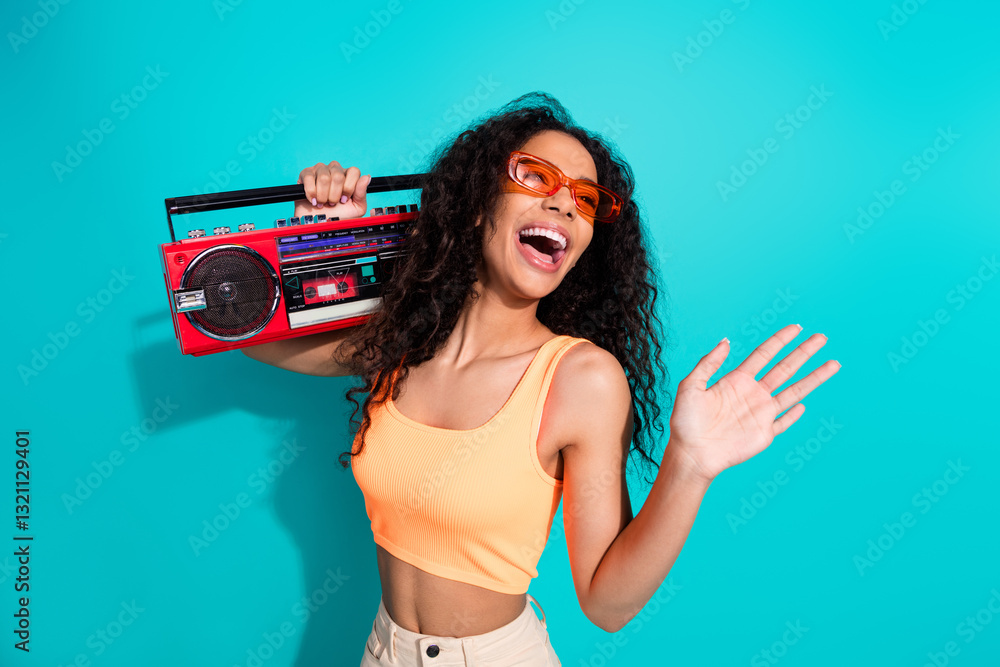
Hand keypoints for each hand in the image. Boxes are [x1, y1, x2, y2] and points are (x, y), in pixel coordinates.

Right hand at [295, 161, 370, 219]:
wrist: (318, 224)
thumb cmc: (338, 215)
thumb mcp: (356, 208)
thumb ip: (361, 193)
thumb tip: (366, 177)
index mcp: (348, 176)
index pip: (354, 171)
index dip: (349, 187)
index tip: (344, 200)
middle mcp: (335, 169)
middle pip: (338, 175)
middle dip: (335, 195)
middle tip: (332, 203)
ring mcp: (320, 170)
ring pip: (324, 177)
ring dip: (323, 195)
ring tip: (322, 203)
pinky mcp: (305, 174)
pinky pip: (309, 178)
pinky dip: (311, 193)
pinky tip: (313, 200)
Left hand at [668, 324, 840, 482]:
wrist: (690, 453)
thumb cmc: (685, 420)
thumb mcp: (691, 385)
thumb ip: (708, 363)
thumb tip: (726, 340)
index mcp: (737, 380)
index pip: (764, 354)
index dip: (780, 340)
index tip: (797, 327)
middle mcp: (753, 394)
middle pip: (785, 368)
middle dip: (804, 353)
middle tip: (822, 338)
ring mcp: (761, 414)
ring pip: (794, 391)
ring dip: (814, 378)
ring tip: (833, 363)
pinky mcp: (764, 434)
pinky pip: (784, 422)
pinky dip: (794, 415)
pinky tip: (804, 405)